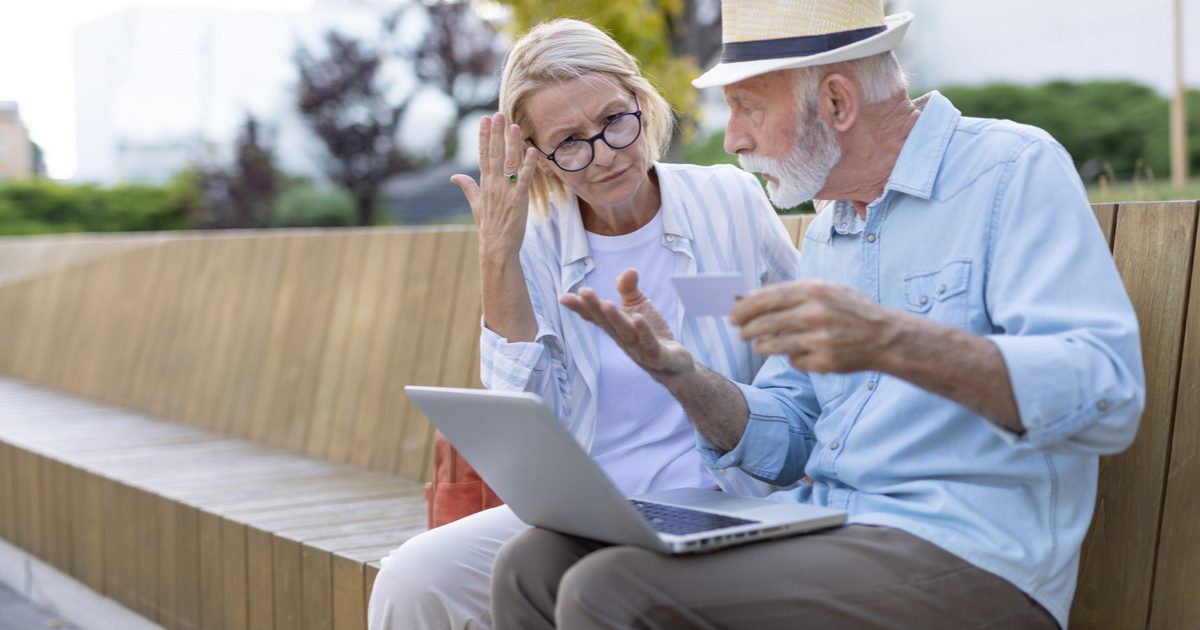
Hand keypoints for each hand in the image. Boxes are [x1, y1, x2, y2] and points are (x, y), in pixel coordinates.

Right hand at [451, 113, 538, 259]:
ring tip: (514, 126)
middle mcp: (493, 185)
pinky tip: (532, 151)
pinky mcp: (518, 200)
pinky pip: (524, 179)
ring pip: (509, 163)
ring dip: (512, 144)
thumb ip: (467, 187)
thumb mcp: (475, 204)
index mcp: (484, 184)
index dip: (484, 136)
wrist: (496, 247)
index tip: (484, 120)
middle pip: (495, 154)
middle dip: (496, 133)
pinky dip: (528, 165)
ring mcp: (506, 192)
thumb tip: (454, 176)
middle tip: (498, 115)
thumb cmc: (488, 226)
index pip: (483, 155)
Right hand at [560, 269, 694, 381]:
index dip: (581, 308)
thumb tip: (628, 270)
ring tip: (606, 303)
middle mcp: (624, 340)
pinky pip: (650, 343)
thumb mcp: (640, 307)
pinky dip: (644, 331)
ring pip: (625, 333)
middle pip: (607, 323)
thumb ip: (630, 290)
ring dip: (615, 319)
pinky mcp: (659, 356)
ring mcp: (640, 350)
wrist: (674, 366)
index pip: (596, 317)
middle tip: (583, 292)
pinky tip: (638, 318)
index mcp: (617, 328)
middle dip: (595, 308)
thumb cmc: (652, 335)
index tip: (563, 297)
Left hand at [730, 280, 897, 372]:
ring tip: (762, 345)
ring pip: (772, 346)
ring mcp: (818, 340)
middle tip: (741, 333)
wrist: (884, 337)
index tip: (732, 315)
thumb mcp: (825, 290)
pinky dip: (791, 357)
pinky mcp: (822, 362)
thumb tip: (750, 297)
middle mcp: (814, 314)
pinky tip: (800, 352)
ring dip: (761, 346)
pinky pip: (792, 361)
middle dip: (746, 330)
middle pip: (763, 324)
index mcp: (813, 291)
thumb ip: (790, 293)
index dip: (743, 309)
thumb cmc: (850, 310)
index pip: (764, 299)